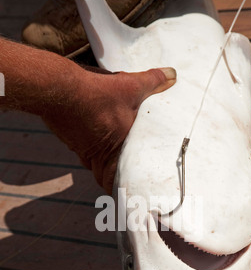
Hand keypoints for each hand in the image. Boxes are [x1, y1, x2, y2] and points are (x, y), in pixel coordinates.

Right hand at [42, 65, 175, 193]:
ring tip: (109, 164)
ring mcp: (82, 148)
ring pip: (93, 163)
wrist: (59, 90)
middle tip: (119, 184)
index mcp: (117, 147)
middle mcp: (99, 152)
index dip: (120, 188)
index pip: (117, 179)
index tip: (126, 194)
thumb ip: (152, 82)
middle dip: (111, 180)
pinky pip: (82, 151)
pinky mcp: (71, 139)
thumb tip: (172, 75)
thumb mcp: (130, 85)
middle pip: (104, 176)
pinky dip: (88, 149)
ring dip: (100, 164)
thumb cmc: (96, 94)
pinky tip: (92, 138)